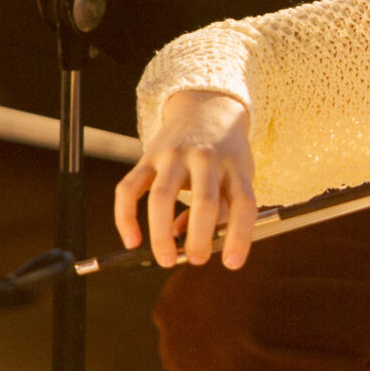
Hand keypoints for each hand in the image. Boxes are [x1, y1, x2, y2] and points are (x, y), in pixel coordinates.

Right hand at [114, 89, 255, 268]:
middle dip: (199, 237)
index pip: (243, 203)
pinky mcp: (147, 156)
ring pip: (162, 196)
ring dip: (161, 233)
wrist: (206, 107)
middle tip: (197, 259)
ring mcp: (174, 155)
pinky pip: (129, 189)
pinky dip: (126, 217)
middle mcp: (206, 158)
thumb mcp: (237, 175)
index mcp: (235, 166)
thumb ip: (221, 211)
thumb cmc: (226, 154)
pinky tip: (132, 241)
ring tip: (166, 259)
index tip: (232, 263)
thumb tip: (184, 240)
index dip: (240, 236)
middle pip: (204, 201)